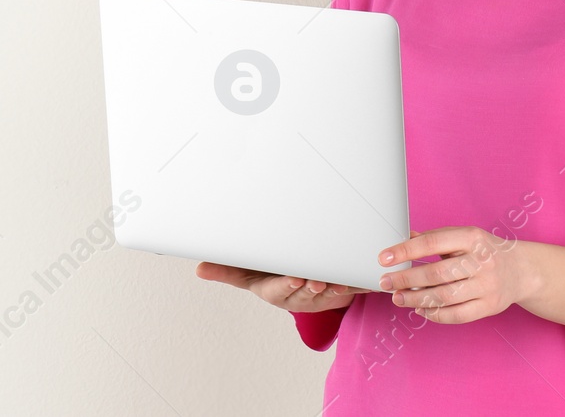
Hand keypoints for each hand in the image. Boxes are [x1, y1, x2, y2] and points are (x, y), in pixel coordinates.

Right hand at [195, 261, 370, 312]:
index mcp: (276, 290)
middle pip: (307, 292)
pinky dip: (357, 285)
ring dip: (337, 287)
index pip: (281, 289)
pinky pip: (349, 288)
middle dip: (313, 287)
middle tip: (319, 281)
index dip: (288, 285)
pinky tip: (365, 281)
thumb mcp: (246, 274)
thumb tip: (199, 268)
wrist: (294, 285)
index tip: (295, 279)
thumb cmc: (268, 276)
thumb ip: (225, 271)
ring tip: (342, 281)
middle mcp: (298, 295)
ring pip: (329, 292)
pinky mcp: (338, 291)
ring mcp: (318, 295)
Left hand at [375, 227, 532, 324]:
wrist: (521, 270)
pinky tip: (420, 308)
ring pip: (444, 297)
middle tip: (385, 282)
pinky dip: (434, 314)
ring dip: (415, 299)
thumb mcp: (464, 237)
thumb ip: (435, 239)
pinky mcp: (489, 306)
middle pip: (436, 273)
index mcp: (472, 238)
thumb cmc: (485, 251)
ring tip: (398, 297)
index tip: (384, 258)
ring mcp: (487, 286)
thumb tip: (403, 237)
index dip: (405, 251)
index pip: (432, 243)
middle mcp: (481, 261)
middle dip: (406, 279)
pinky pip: (456, 315)